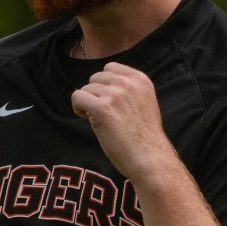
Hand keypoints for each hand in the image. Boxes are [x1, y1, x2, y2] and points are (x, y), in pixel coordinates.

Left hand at [71, 62, 176, 183]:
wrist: (149, 157)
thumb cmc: (145, 137)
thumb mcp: (145, 102)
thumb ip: (129, 90)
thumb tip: (105, 85)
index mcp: (140, 79)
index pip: (110, 68)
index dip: (105, 85)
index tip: (111, 102)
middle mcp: (128, 83)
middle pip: (95, 78)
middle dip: (96, 94)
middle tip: (105, 114)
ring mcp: (115, 94)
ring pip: (85, 89)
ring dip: (88, 104)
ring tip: (100, 121)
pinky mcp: (101, 108)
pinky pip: (77, 97)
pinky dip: (78, 109)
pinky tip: (88, 120)